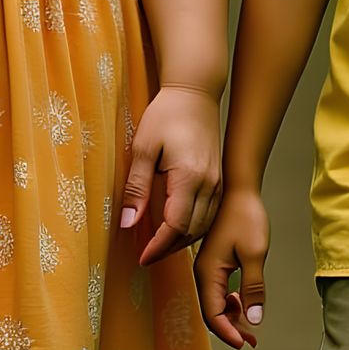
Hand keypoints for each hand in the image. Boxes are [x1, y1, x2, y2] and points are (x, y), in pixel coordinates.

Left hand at [118, 85, 220, 264]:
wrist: (195, 92)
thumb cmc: (166, 114)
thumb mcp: (143, 148)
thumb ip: (137, 187)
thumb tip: (128, 223)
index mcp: (190, 178)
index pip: (176, 226)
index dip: (158, 246)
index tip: (141, 257)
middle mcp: (209, 184)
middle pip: (192, 232)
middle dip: (168, 248)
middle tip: (146, 254)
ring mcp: (218, 182)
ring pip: (203, 226)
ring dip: (181, 240)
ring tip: (158, 245)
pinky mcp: (220, 179)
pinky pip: (209, 214)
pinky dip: (193, 227)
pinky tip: (177, 227)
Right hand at [194, 189, 269, 349]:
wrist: (239, 189)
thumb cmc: (245, 217)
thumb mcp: (254, 254)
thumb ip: (253, 288)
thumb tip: (253, 319)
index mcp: (208, 272)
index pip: (213, 314)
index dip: (228, 333)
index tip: (245, 343)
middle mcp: (203, 272)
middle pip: (212, 311)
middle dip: (231, 329)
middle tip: (252, 340)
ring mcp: (208, 267)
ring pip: (215, 302)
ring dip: (232, 316)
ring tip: (251, 326)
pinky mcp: (214, 261)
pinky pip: (218, 290)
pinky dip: (231, 302)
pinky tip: (243, 303)